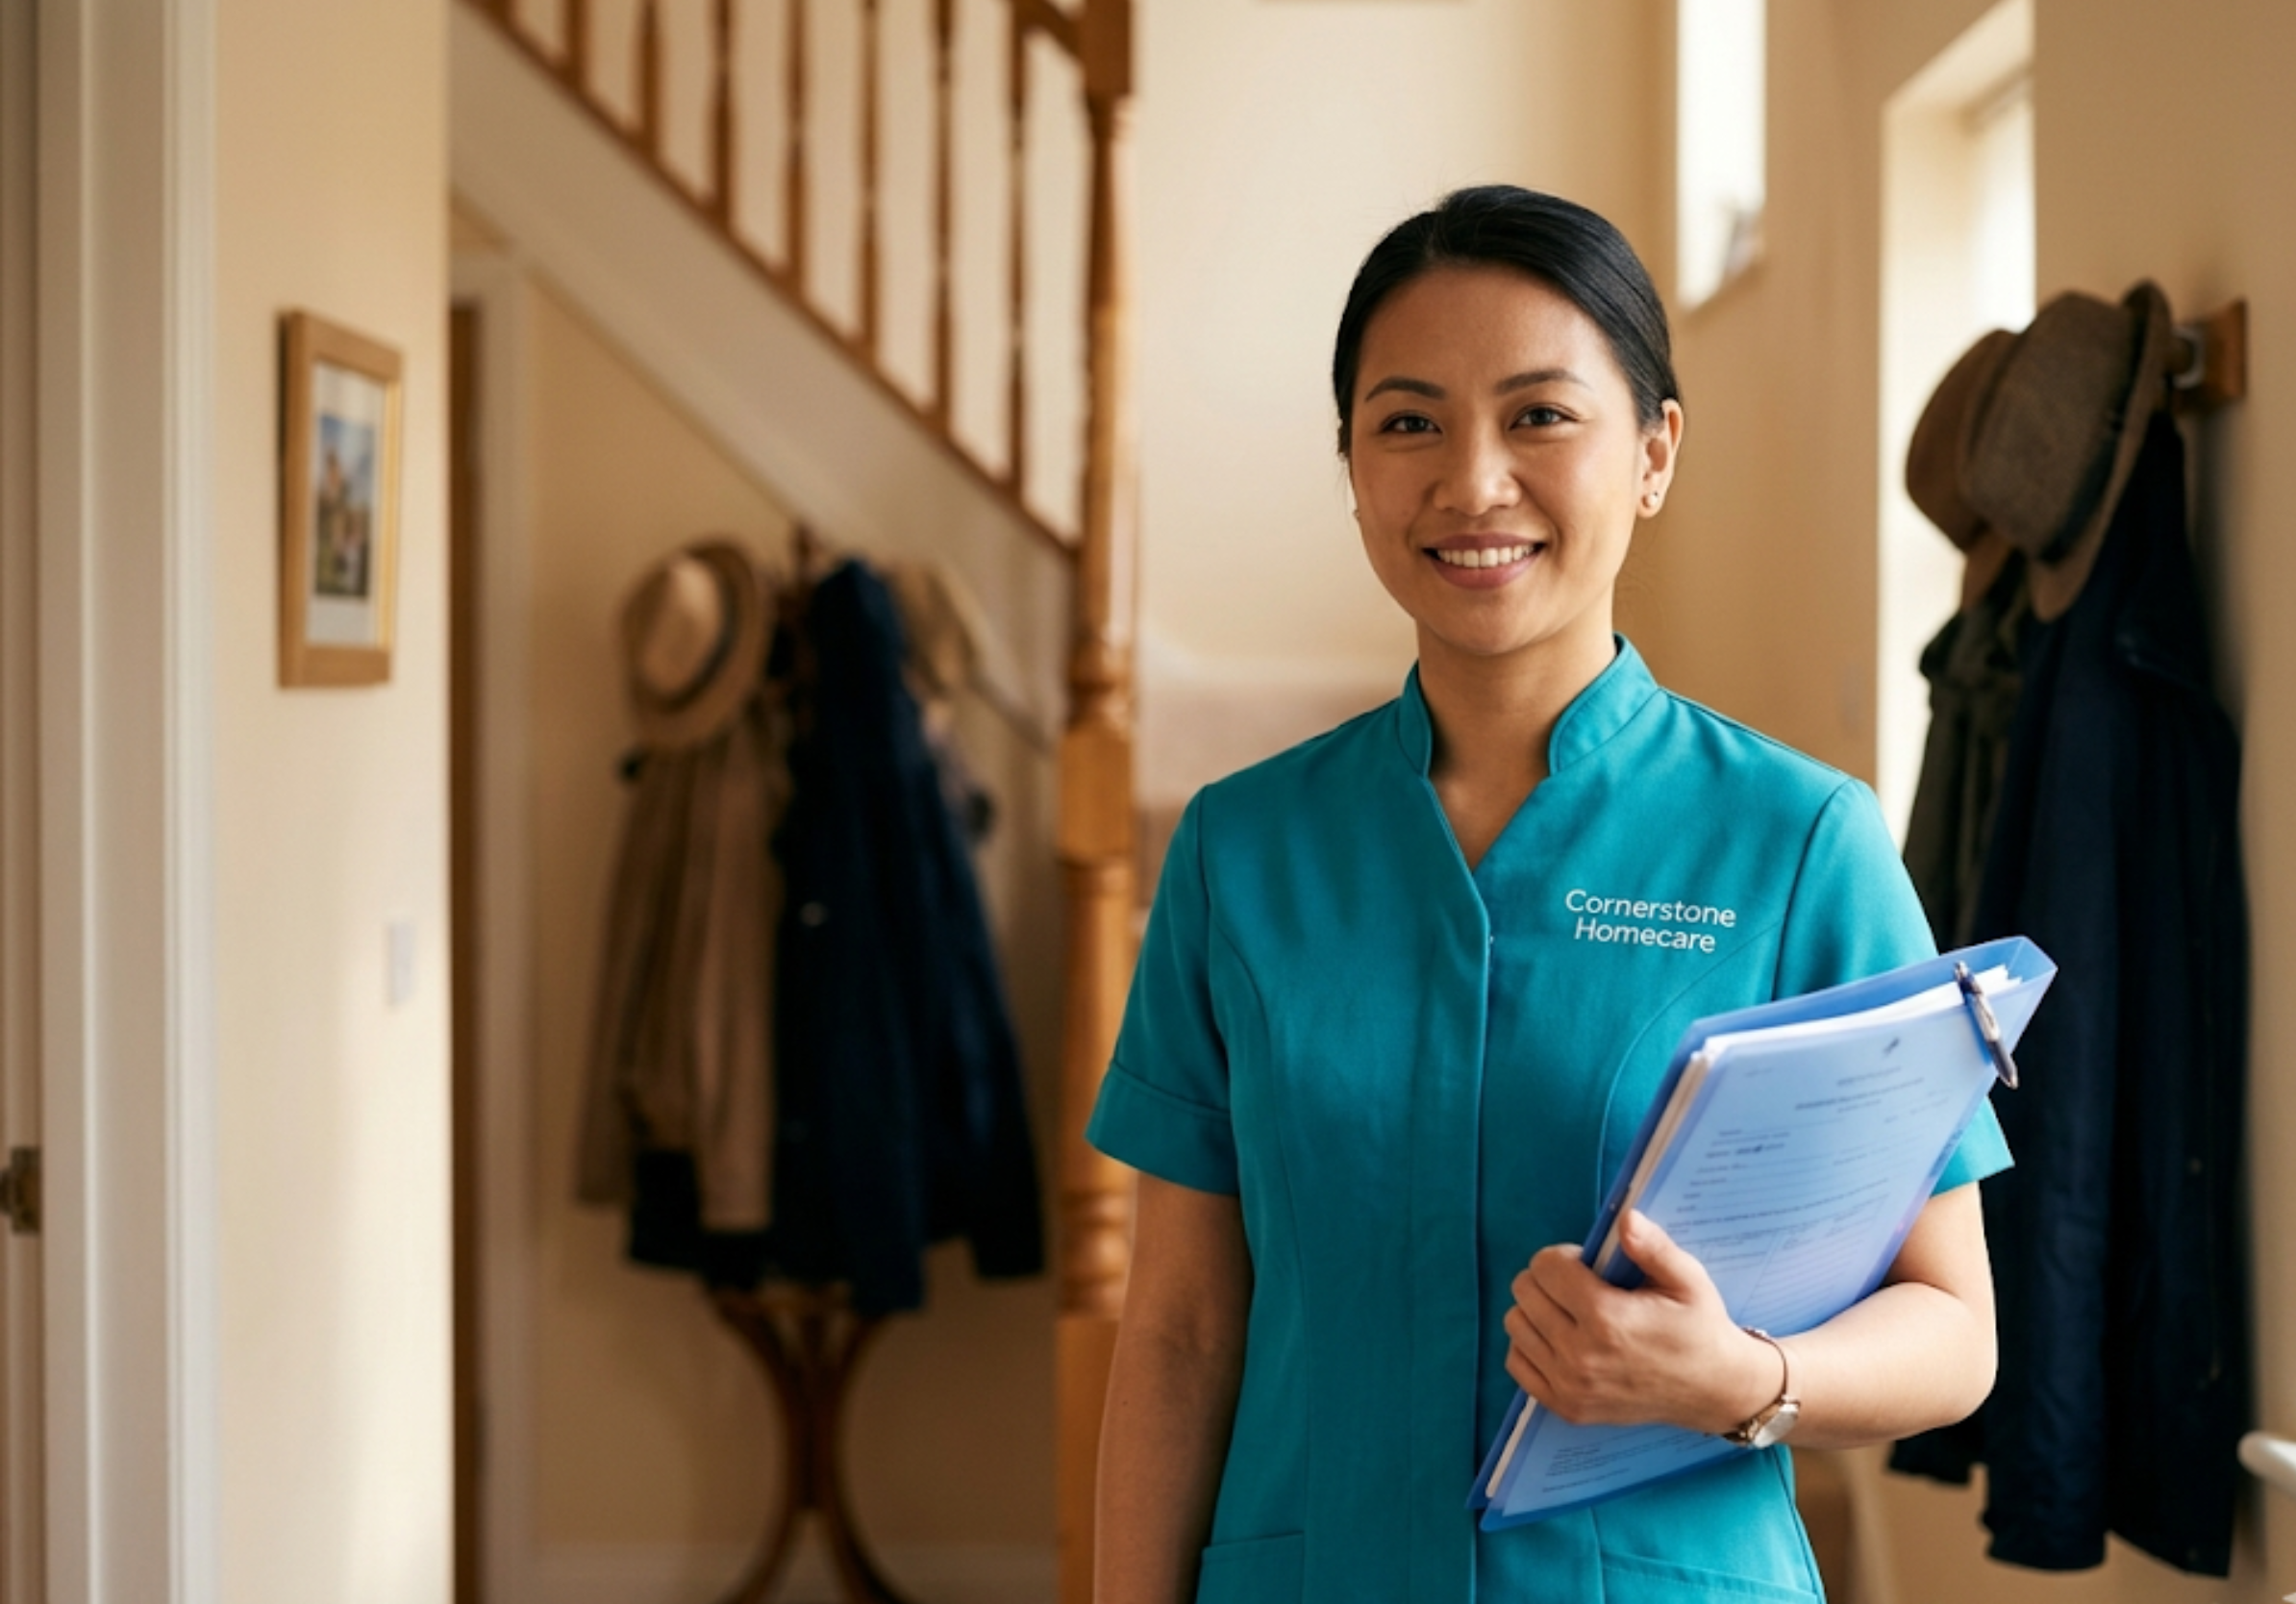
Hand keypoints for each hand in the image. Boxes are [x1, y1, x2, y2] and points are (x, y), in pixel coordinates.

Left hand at [1502, 1209, 1778, 1433]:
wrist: (1713, 1391)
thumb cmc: (1699, 1329)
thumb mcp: (1687, 1279)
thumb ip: (1652, 1247)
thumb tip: (1625, 1218)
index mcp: (1607, 1318)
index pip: (1546, 1267)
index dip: (1564, 1257)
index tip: (1587, 1265)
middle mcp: (1581, 1355)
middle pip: (1525, 1292)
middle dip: (1547, 1279)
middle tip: (1579, 1286)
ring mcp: (1570, 1386)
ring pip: (1515, 1325)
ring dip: (1536, 1310)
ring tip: (1570, 1312)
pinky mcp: (1566, 1408)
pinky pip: (1517, 1363)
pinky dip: (1530, 1346)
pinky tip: (1561, 1339)